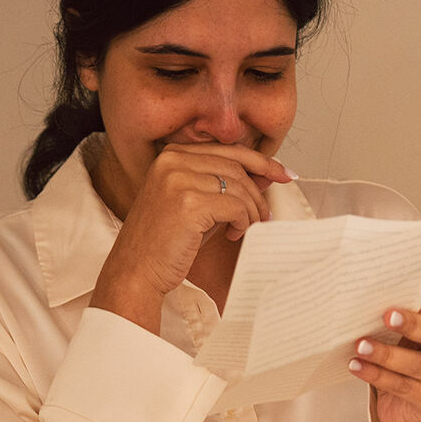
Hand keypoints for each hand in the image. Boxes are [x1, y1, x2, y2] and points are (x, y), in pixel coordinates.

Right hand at [91, 143, 290, 331]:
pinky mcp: (188, 203)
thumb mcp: (199, 203)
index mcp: (171, 155)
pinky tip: (233, 234)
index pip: (228, 150)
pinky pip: (236, 207)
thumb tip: (268, 174)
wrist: (136, 271)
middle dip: (259, 192)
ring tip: (247, 227)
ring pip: (240, 187)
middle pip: (237, 167)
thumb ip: (227, 185)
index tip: (284, 173)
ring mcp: (178, 180)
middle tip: (266, 214)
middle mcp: (172, 161)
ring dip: (252, 211)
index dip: (261, 161)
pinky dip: (244, 221)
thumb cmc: (166, 240)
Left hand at [348, 280, 420, 421]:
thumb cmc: (416, 362)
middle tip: (387, 316)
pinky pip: (406, 388)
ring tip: (361, 346)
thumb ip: (413, 320)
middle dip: (413, 325)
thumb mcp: (416, 337)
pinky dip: (379, 376)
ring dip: (387, 355)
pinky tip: (359, 366)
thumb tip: (391, 301)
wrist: (413, 410)